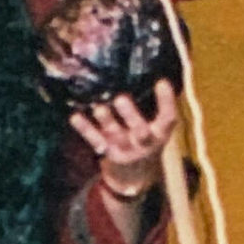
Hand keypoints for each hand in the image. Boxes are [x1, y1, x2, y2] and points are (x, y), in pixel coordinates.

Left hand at [70, 77, 178, 194]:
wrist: (135, 174)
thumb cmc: (146, 136)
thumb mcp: (156, 125)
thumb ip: (154, 105)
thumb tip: (146, 68)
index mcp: (160, 133)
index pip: (168, 118)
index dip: (167, 101)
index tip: (161, 82)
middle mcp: (144, 142)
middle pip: (141, 132)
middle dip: (131, 116)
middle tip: (120, 99)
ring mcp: (125, 149)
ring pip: (116, 135)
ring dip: (107, 121)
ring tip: (99, 109)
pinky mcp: (107, 151)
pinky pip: (95, 140)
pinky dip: (85, 129)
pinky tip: (75, 117)